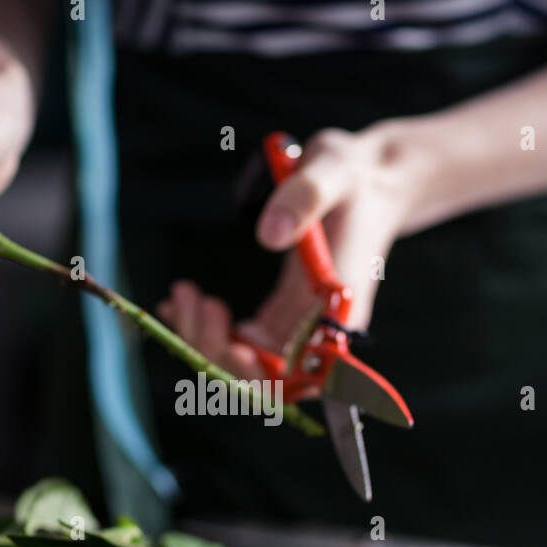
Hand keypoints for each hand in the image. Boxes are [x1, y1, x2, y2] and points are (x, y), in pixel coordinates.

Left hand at [158, 124, 415, 373]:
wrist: (368, 180)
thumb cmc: (354, 177)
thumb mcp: (333, 170)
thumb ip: (304, 198)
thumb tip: (269, 235)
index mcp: (340, 309)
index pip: (303, 373)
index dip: (266, 374)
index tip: (234, 344)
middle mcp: (321, 329)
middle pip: (264, 376)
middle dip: (218, 350)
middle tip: (193, 300)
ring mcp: (300, 326)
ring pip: (245, 362)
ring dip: (204, 339)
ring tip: (180, 295)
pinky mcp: (283, 314)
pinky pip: (241, 340)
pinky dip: (205, 329)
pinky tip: (178, 305)